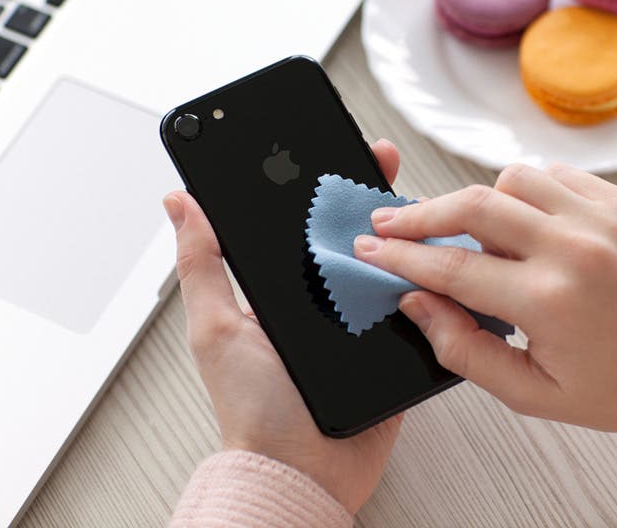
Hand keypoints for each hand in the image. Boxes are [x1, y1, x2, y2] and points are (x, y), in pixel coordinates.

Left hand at [163, 139, 403, 514]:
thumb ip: (201, 265)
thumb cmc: (255, 409)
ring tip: (413, 200)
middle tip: (378, 159)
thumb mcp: (215, 328)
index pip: (302, 222)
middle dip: (368, 193)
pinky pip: (418, 304)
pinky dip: (429, 279)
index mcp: (284, 287)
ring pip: (391, 263)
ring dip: (405, 232)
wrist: (304, 470)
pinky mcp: (397, 344)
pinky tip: (438, 253)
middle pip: (352, 233)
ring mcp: (363, 318)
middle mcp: (325, 297)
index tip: (326, 146)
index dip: (315, 183)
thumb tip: (178, 205)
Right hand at [354, 163, 616, 443]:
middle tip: (390, 221)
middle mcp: (574, 248)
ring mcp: (602, 217)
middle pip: (472, 205)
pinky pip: (553, 174)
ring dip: (479, 200)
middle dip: (420, 213)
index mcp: (550, 301)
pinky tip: (522, 219)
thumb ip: (465, 349)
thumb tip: (418, 302)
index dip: (400, 256)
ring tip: (472, 231)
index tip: (369, 248)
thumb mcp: (534, 394)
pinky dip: (525, 190)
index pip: (451, 266)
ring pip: (511, 177)